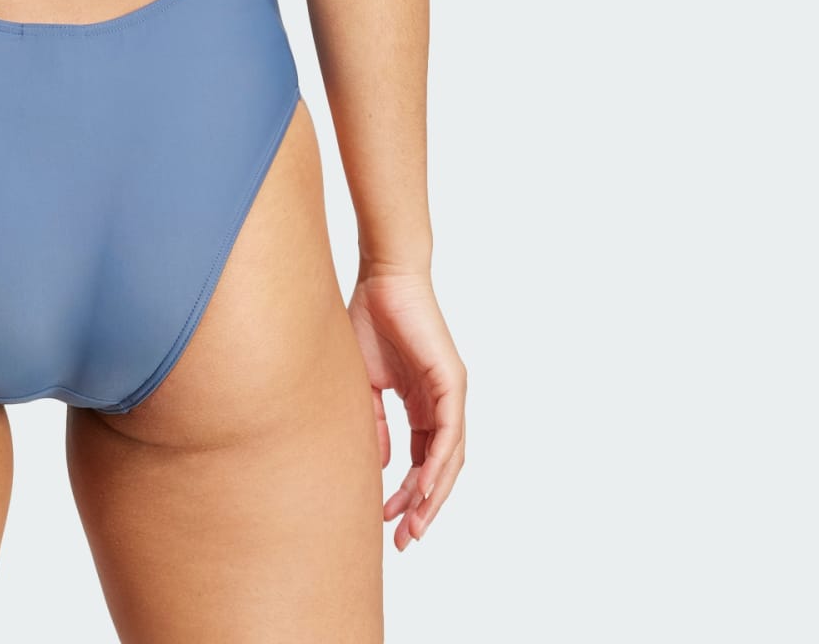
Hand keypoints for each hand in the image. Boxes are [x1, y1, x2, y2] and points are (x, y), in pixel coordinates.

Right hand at [347, 267, 465, 549]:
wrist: (383, 277)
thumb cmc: (370, 318)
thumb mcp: (365, 382)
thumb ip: (374, 421)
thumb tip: (379, 463)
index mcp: (422, 404)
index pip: (421, 460)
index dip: (406, 493)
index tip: (388, 521)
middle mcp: (442, 403)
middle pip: (439, 468)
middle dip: (422, 507)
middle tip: (405, 540)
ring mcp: (451, 394)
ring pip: (449, 458)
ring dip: (432, 495)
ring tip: (413, 524)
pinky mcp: (452, 382)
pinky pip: (449, 434)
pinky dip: (438, 465)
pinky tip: (423, 489)